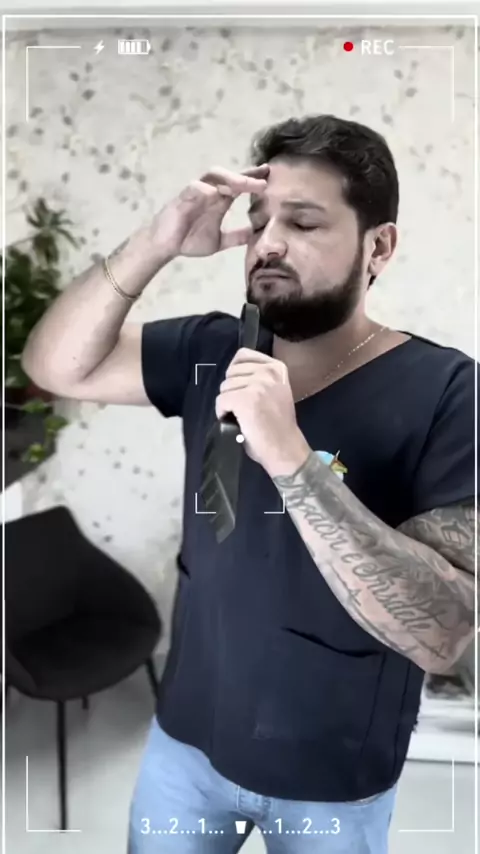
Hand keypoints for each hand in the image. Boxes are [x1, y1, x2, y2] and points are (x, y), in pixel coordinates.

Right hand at [151, 164, 268, 258]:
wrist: (166, 247)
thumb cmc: (189, 240)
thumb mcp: (220, 241)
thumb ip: (236, 236)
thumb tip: (255, 235)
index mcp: (219, 201)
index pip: (238, 185)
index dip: (252, 177)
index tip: (268, 174)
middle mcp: (209, 193)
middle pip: (228, 175)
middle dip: (245, 175)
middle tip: (262, 179)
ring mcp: (195, 193)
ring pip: (212, 176)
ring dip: (229, 178)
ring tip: (243, 184)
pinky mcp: (181, 199)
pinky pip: (192, 188)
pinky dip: (203, 189)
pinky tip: (215, 193)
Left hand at [215, 348, 310, 474]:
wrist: (285, 448)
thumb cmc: (277, 424)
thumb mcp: (274, 391)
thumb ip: (259, 377)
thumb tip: (233, 373)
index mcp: (277, 367)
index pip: (242, 355)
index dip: (236, 374)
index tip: (244, 390)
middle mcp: (268, 372)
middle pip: (230, 372)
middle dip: (232, 390)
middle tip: (246, 408)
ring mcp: (257, 385)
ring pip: (224, 387)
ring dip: (228, 403)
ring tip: (244, 416)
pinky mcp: (245, 399)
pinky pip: (221, 401)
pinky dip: (223, 413)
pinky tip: (236, 422)